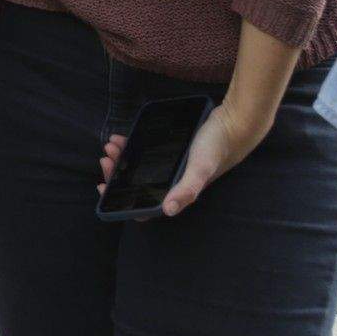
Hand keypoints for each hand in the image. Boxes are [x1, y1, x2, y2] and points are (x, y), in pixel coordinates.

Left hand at [101, 101, 267, 218]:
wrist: (233, 124)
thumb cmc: (217, 148)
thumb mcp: (200, 168)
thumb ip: (187, 189)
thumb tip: (167, 211)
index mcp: (178, 192)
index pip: (145, 206)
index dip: (122, 203)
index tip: (103, 188)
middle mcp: (173, 183)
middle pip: (137, 186)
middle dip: (117, 175)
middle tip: (106, 159)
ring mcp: (172, 168)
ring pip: (139, 169)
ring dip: (122, 160)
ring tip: (112, 146)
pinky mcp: (172, 152)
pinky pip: (146, 154)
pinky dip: (132, 148)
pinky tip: (122, 137)